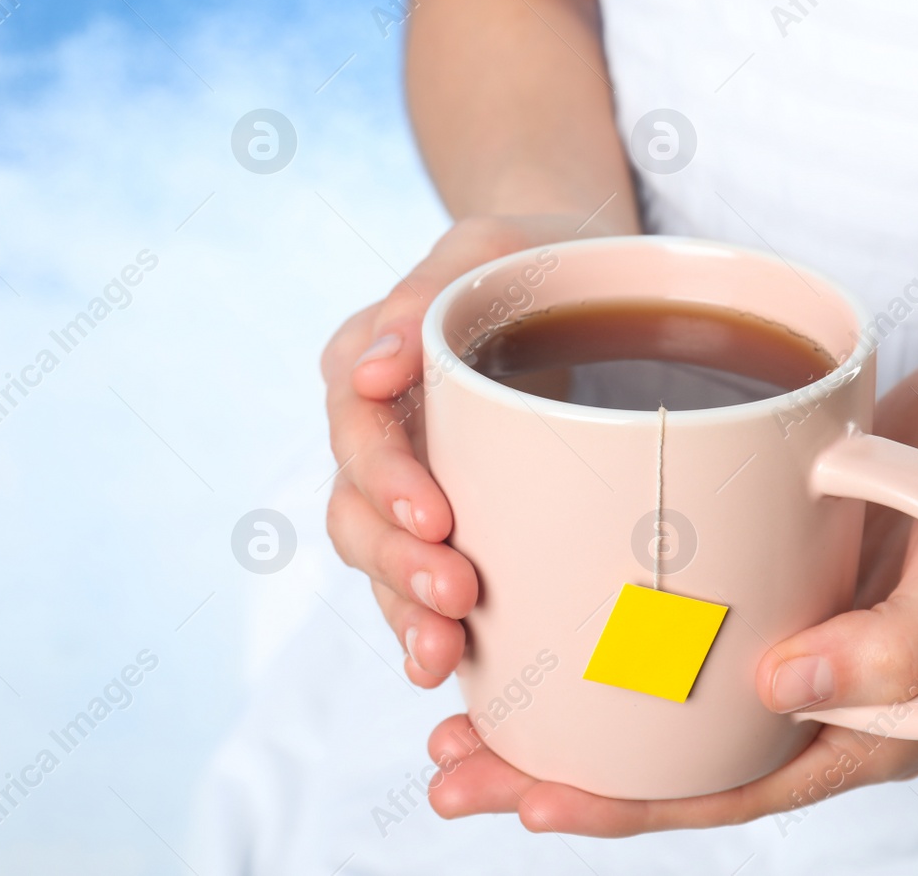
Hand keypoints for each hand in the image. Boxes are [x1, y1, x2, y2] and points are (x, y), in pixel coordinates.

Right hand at [322, 214, 630, 686]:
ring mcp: (403, 483)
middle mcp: (374, 433)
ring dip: (403, 608)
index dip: (386, 480)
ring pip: (377, 558)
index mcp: (366, 364)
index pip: (357, 430)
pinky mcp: (442, 522)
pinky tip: (451, 668)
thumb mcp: (481, 248)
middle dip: (397, 562)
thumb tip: (374, 369)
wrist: (561, 276)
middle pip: (356, 511)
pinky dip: (424, 624)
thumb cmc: (520, 258)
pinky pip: (416, 578)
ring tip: (442, 652)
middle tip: (453, 596)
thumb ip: (424, 295)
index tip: (434, 515)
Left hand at [424, 328, 917, 835]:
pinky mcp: (767, 581)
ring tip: (458, 711)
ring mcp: (789, 639)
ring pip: (658, 702)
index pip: (731, 790)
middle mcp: (817, 696)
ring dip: (562, 713)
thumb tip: (780, 692)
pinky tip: (529, 622)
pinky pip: (673, 631)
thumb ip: (896, 638)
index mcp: (870, 723)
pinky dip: (600, 638)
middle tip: (451, 767)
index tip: (530, 799)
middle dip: (558, 774)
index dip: (629, 806)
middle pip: (673, 759)